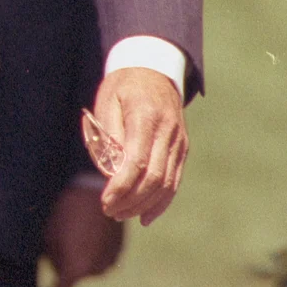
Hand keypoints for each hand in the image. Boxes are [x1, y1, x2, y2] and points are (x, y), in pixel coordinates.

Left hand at [37, 184, 124, 286]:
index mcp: (77, 269)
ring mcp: (110, 261)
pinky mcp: (118, 250)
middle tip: (53, 242)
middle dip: (60, 265)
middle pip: (71, 276)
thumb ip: (46, 259)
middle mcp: (96, 271)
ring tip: (70, 231)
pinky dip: (90, 250)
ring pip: (85, 266)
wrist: (94, 188)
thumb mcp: (48, 235)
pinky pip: (99, 257)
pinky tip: (84, 229)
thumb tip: (42, 269)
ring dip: (77, 257)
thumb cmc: (65, 210)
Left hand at [90, 66, 186, 224]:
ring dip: (144, 205)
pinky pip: (174, 181)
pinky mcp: (182, 149)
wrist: (155, 70)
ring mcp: (179, 142)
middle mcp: (168, 132)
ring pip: (167, 184)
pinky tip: (145, 216)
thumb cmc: (123, 86)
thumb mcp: (107, 101)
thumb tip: (111, 172)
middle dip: (131, 200)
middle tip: (110, 212)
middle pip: (154, 177)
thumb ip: (109, 135)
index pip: (136, 162)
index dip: (121, 187)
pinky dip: (161, 202)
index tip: (105, 201)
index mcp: (146, 118)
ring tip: (122, 214)